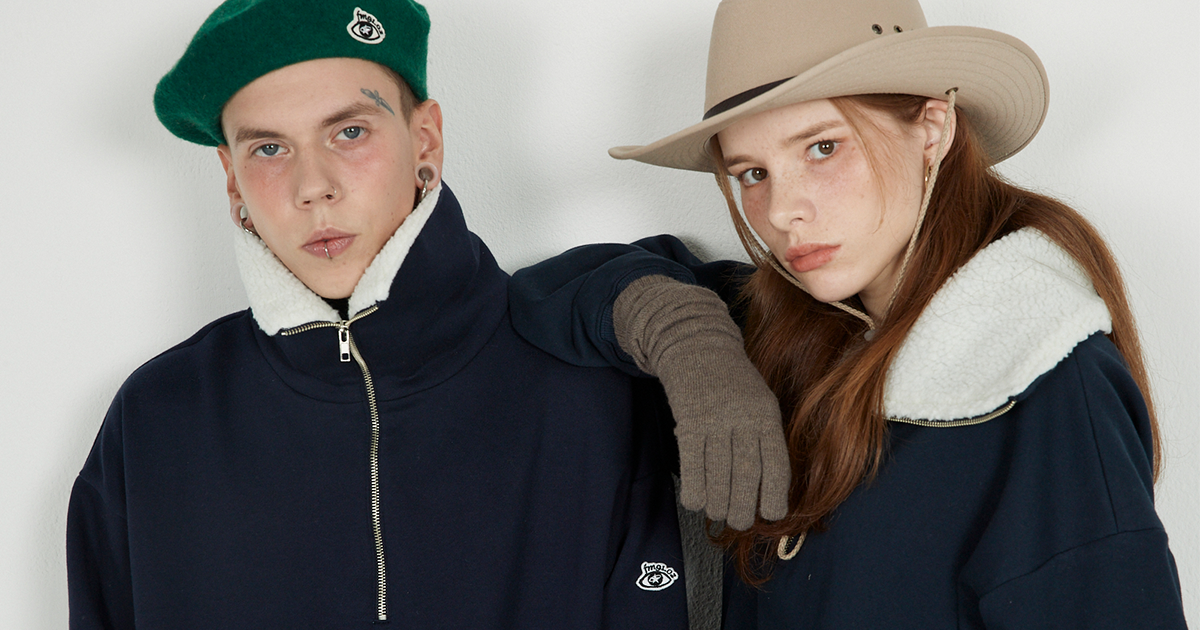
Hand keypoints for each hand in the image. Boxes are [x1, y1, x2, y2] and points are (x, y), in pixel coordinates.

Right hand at [614, 275, 789, 529]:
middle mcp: (742, 418)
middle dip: (742, 508)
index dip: (774, 495)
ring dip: (717, 503)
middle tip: (738, 522)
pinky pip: (691, 464)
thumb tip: (767, 487)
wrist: (697, 346)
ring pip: (716, 474)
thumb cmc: (734, 383)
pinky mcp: (687, 422)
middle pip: (744, 475)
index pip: (775, 464)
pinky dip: (693, 489)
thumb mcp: (760, 401)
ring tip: (717, 513)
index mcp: (766, 415)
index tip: (771, 514)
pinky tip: (696, 501)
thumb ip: (765, 438)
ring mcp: (713, 420)